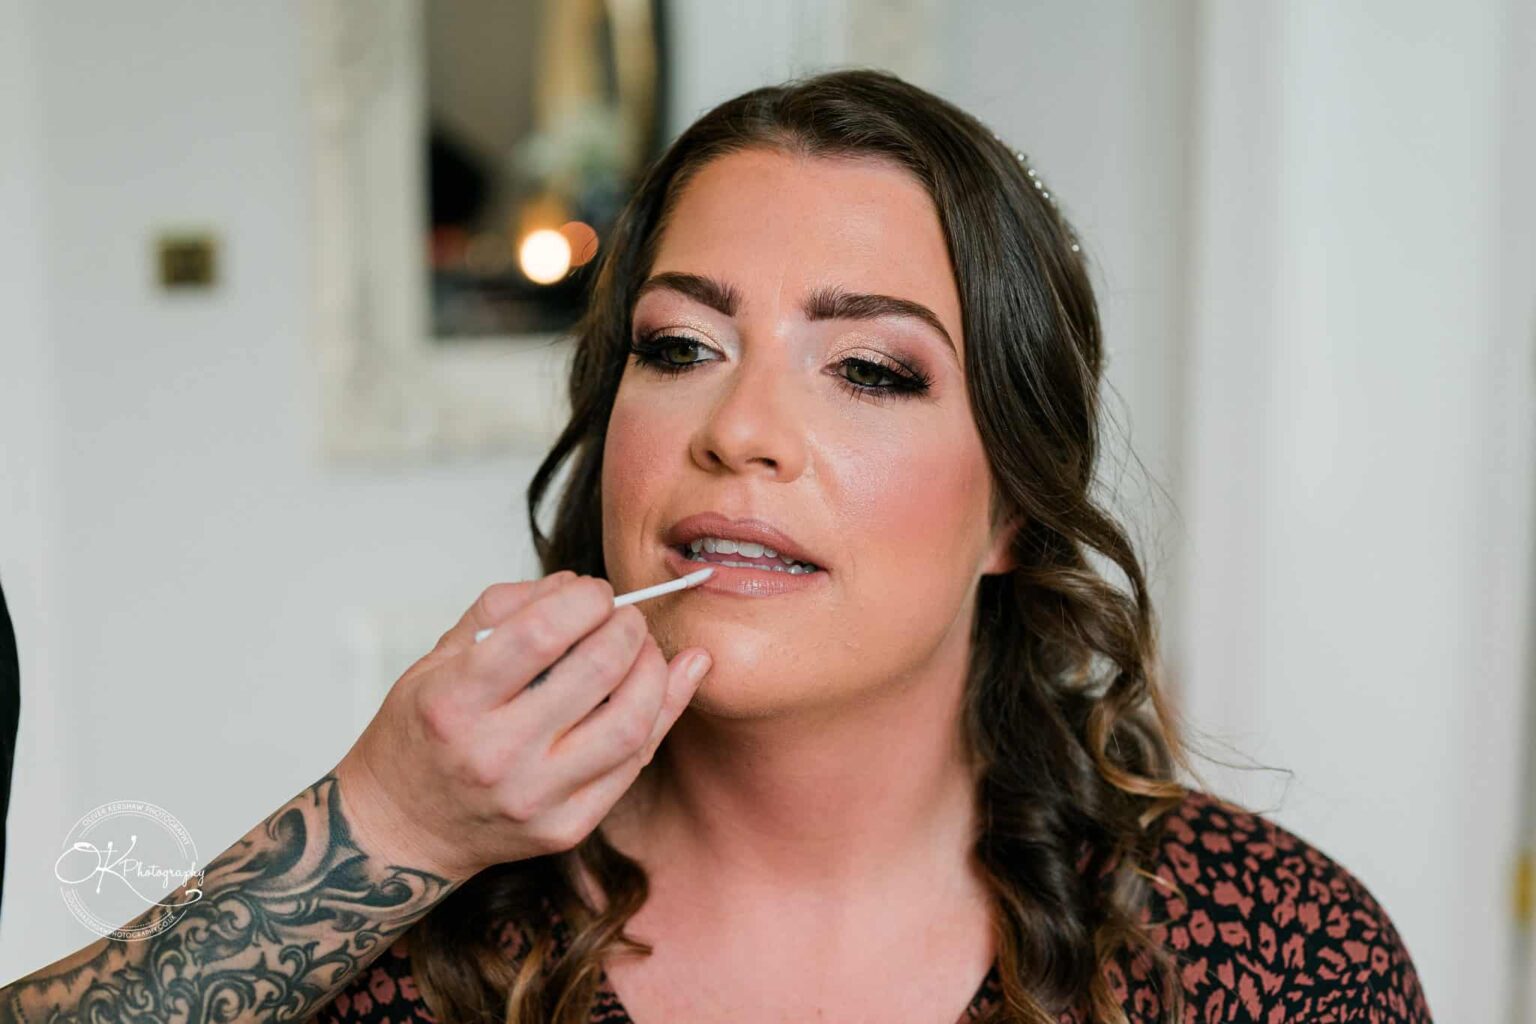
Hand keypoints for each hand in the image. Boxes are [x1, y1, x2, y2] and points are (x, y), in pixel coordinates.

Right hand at [333, 571, 711, 882]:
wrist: (402, 830)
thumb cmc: (421, 734)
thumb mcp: (436, 658)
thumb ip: (503, 609)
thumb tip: (575, 583)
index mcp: (454, 702)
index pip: (540, 633)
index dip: (584, 599)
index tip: (594, 591)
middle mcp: (495, 754)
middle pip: (597, 671)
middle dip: (627, 627)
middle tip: (626, 616)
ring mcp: (534, 797)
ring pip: (630, 724)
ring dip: (654, 671)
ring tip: (644, 650)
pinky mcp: (564, 827)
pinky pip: (633, 765)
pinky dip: (662, 714)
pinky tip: (673, 680)